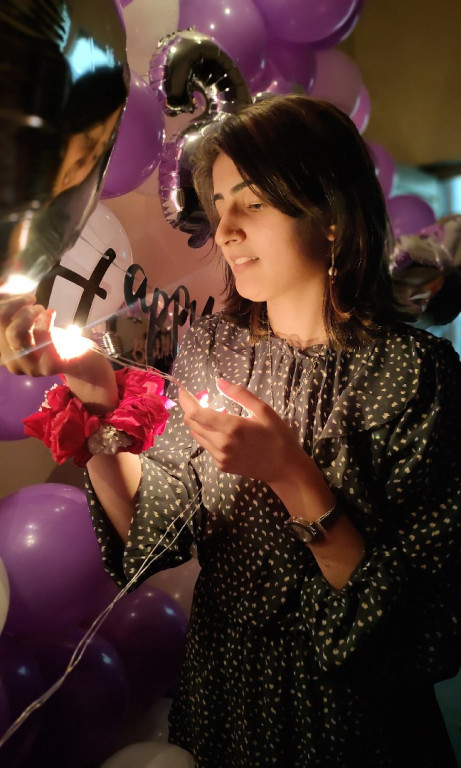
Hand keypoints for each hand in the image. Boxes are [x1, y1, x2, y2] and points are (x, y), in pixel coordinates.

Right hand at [0, 294, 117, 410]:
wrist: (81, 358)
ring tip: (42, 309)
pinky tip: (51, 313)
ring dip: (28, 314)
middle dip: (16, 308)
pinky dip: (45, 319)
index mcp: (5, 353)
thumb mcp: (31, 327)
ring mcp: (30, 367)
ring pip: (16, 333)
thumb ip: (17, 316)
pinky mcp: (49, 365)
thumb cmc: (53, 340)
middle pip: (2, 326)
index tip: (23, 298)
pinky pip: (41, 336)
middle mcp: (13, 364)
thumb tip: (5, 296)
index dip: (5, 307)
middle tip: (34, 303)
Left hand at [178, 378, 313, 485]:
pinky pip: (206, 446)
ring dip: (197, 423)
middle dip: (190, 410)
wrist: (284, 468)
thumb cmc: (277, 436)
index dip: (186, 401)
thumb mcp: (263, 410)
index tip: (183, 391)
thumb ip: (240, 394)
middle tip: (196, 399)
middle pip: (192, 424)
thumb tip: (219, 382)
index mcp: (232, 427)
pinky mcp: (221, 465)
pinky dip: (207, 435)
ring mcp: (220, 457)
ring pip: (197, 436)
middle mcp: (221, 443)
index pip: (197, 414)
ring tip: (208, 413)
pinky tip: (220, 431)